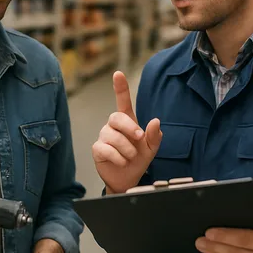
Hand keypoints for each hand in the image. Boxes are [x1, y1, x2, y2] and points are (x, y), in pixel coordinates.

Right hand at [92, 71, 162, 193]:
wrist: (128, 179)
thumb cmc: (139, 159)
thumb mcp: (152, 148)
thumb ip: (154, 135)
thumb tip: (155, 121)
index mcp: (128, 121)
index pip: (122, 101)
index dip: (120, 87)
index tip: (118, 74)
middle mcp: (113, 126)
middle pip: (116, 117)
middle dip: (130, 127)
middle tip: (139, 139)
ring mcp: (104, 136)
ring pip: (113, 137)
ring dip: (127, 149)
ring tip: (131, 157)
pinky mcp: (97, 149)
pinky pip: (105, 149)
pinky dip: (118, 158)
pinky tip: (122, 162)